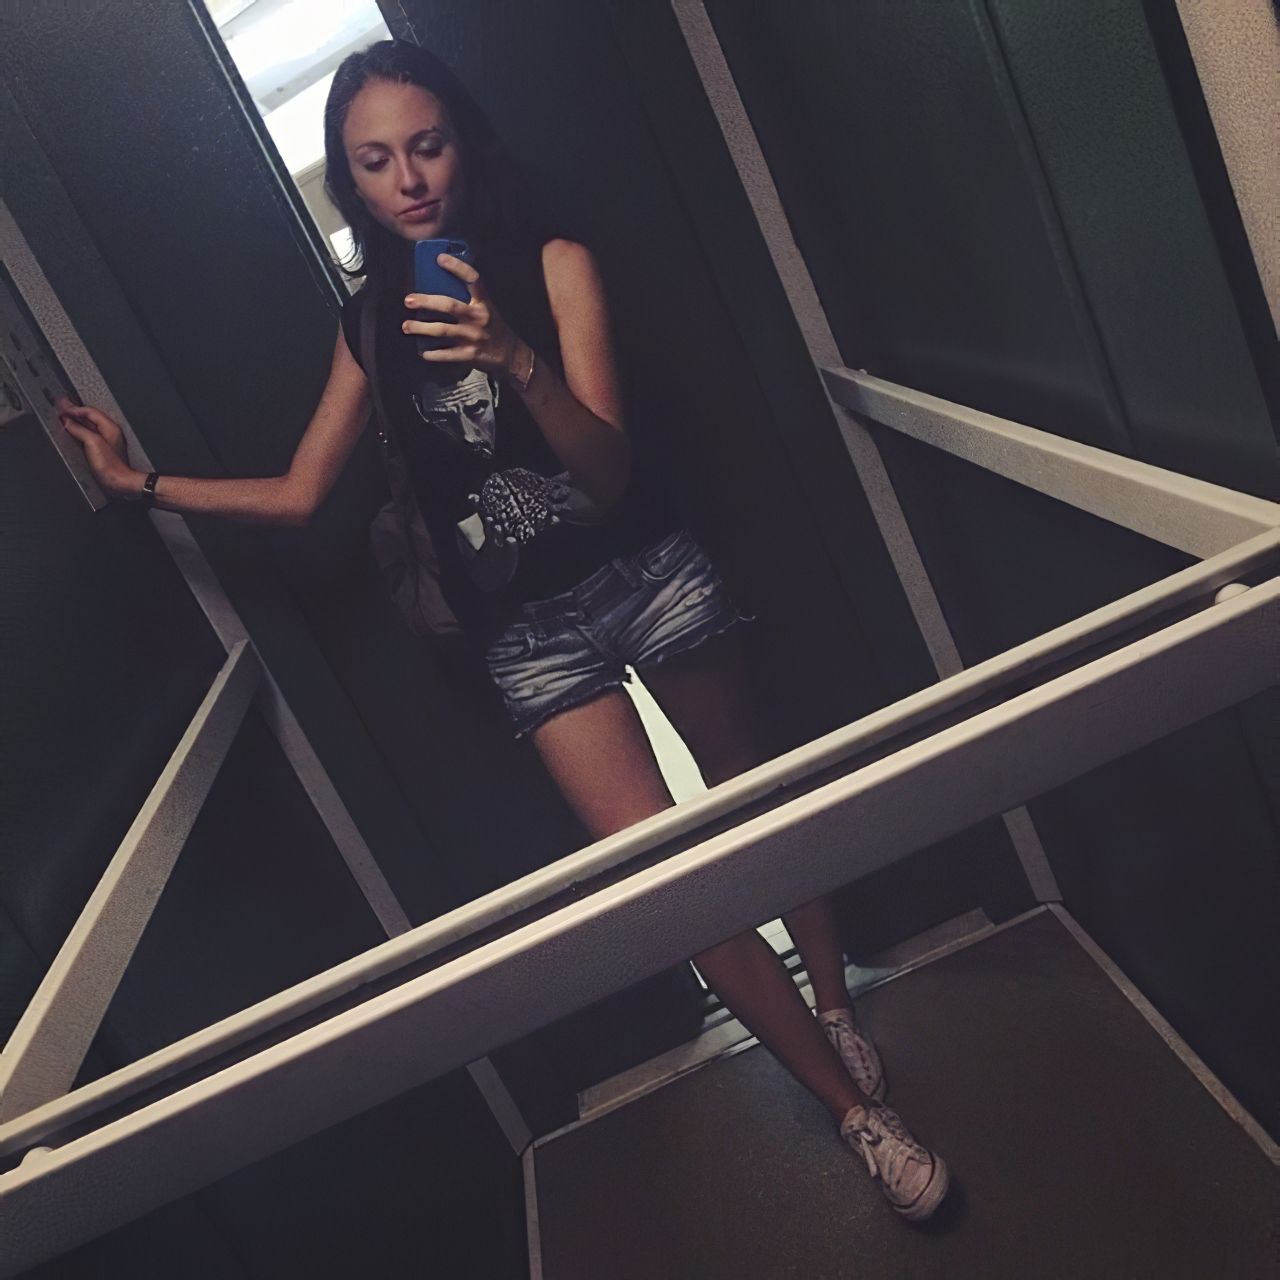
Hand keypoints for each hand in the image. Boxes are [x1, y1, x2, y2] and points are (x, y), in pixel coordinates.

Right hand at [55, 395, 140, 498]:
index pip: (90, 411)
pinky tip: (73, 430)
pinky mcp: (103, 449)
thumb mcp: (93, 443)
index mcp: (110, 427)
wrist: (120, 482)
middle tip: (61, 405)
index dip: (74, 408)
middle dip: (74, 411)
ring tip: (64, 415)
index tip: (62, 407)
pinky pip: (89, 434)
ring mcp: (107, 440)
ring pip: (89, 424)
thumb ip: (79, 429)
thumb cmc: (111, 465)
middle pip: (89, 416)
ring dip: (76, 419)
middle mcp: (110, 431)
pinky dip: (79, 429)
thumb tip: (67, 421)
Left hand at [402, 253, 522, 377]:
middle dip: (426, 302)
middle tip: (408, 300)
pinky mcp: (470, 355)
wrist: (512, 355)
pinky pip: (447, 354)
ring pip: (443, 330)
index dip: (457, 267)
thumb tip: (437, 286)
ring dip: (421, 328)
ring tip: (406, 326)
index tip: (439, 258)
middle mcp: (479, 317)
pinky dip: (432, 353)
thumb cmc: (494, 328)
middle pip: (449, 305)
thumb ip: (468, 299)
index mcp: (483, 302)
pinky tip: (421, 351)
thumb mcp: (486, 308)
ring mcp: (474, 337)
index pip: (472, 279)